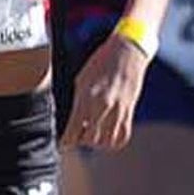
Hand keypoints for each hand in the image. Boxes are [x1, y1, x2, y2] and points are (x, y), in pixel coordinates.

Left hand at [61, 32, 148, 151]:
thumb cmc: (101, 62)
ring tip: (94, 133)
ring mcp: (118, 110)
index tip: (63, 143)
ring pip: (106, 142)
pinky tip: (108, 133)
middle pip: (90, 140)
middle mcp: (103, 106)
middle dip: (82, 140)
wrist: (127, 51)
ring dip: (98, 142)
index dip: (66, 141)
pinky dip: (114, 140)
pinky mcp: (129, 110)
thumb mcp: (81, 79)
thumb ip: (78, 103)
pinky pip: (122, 136)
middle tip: (79, 134)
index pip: (73, 131)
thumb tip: (74, 122)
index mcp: (86, 97)